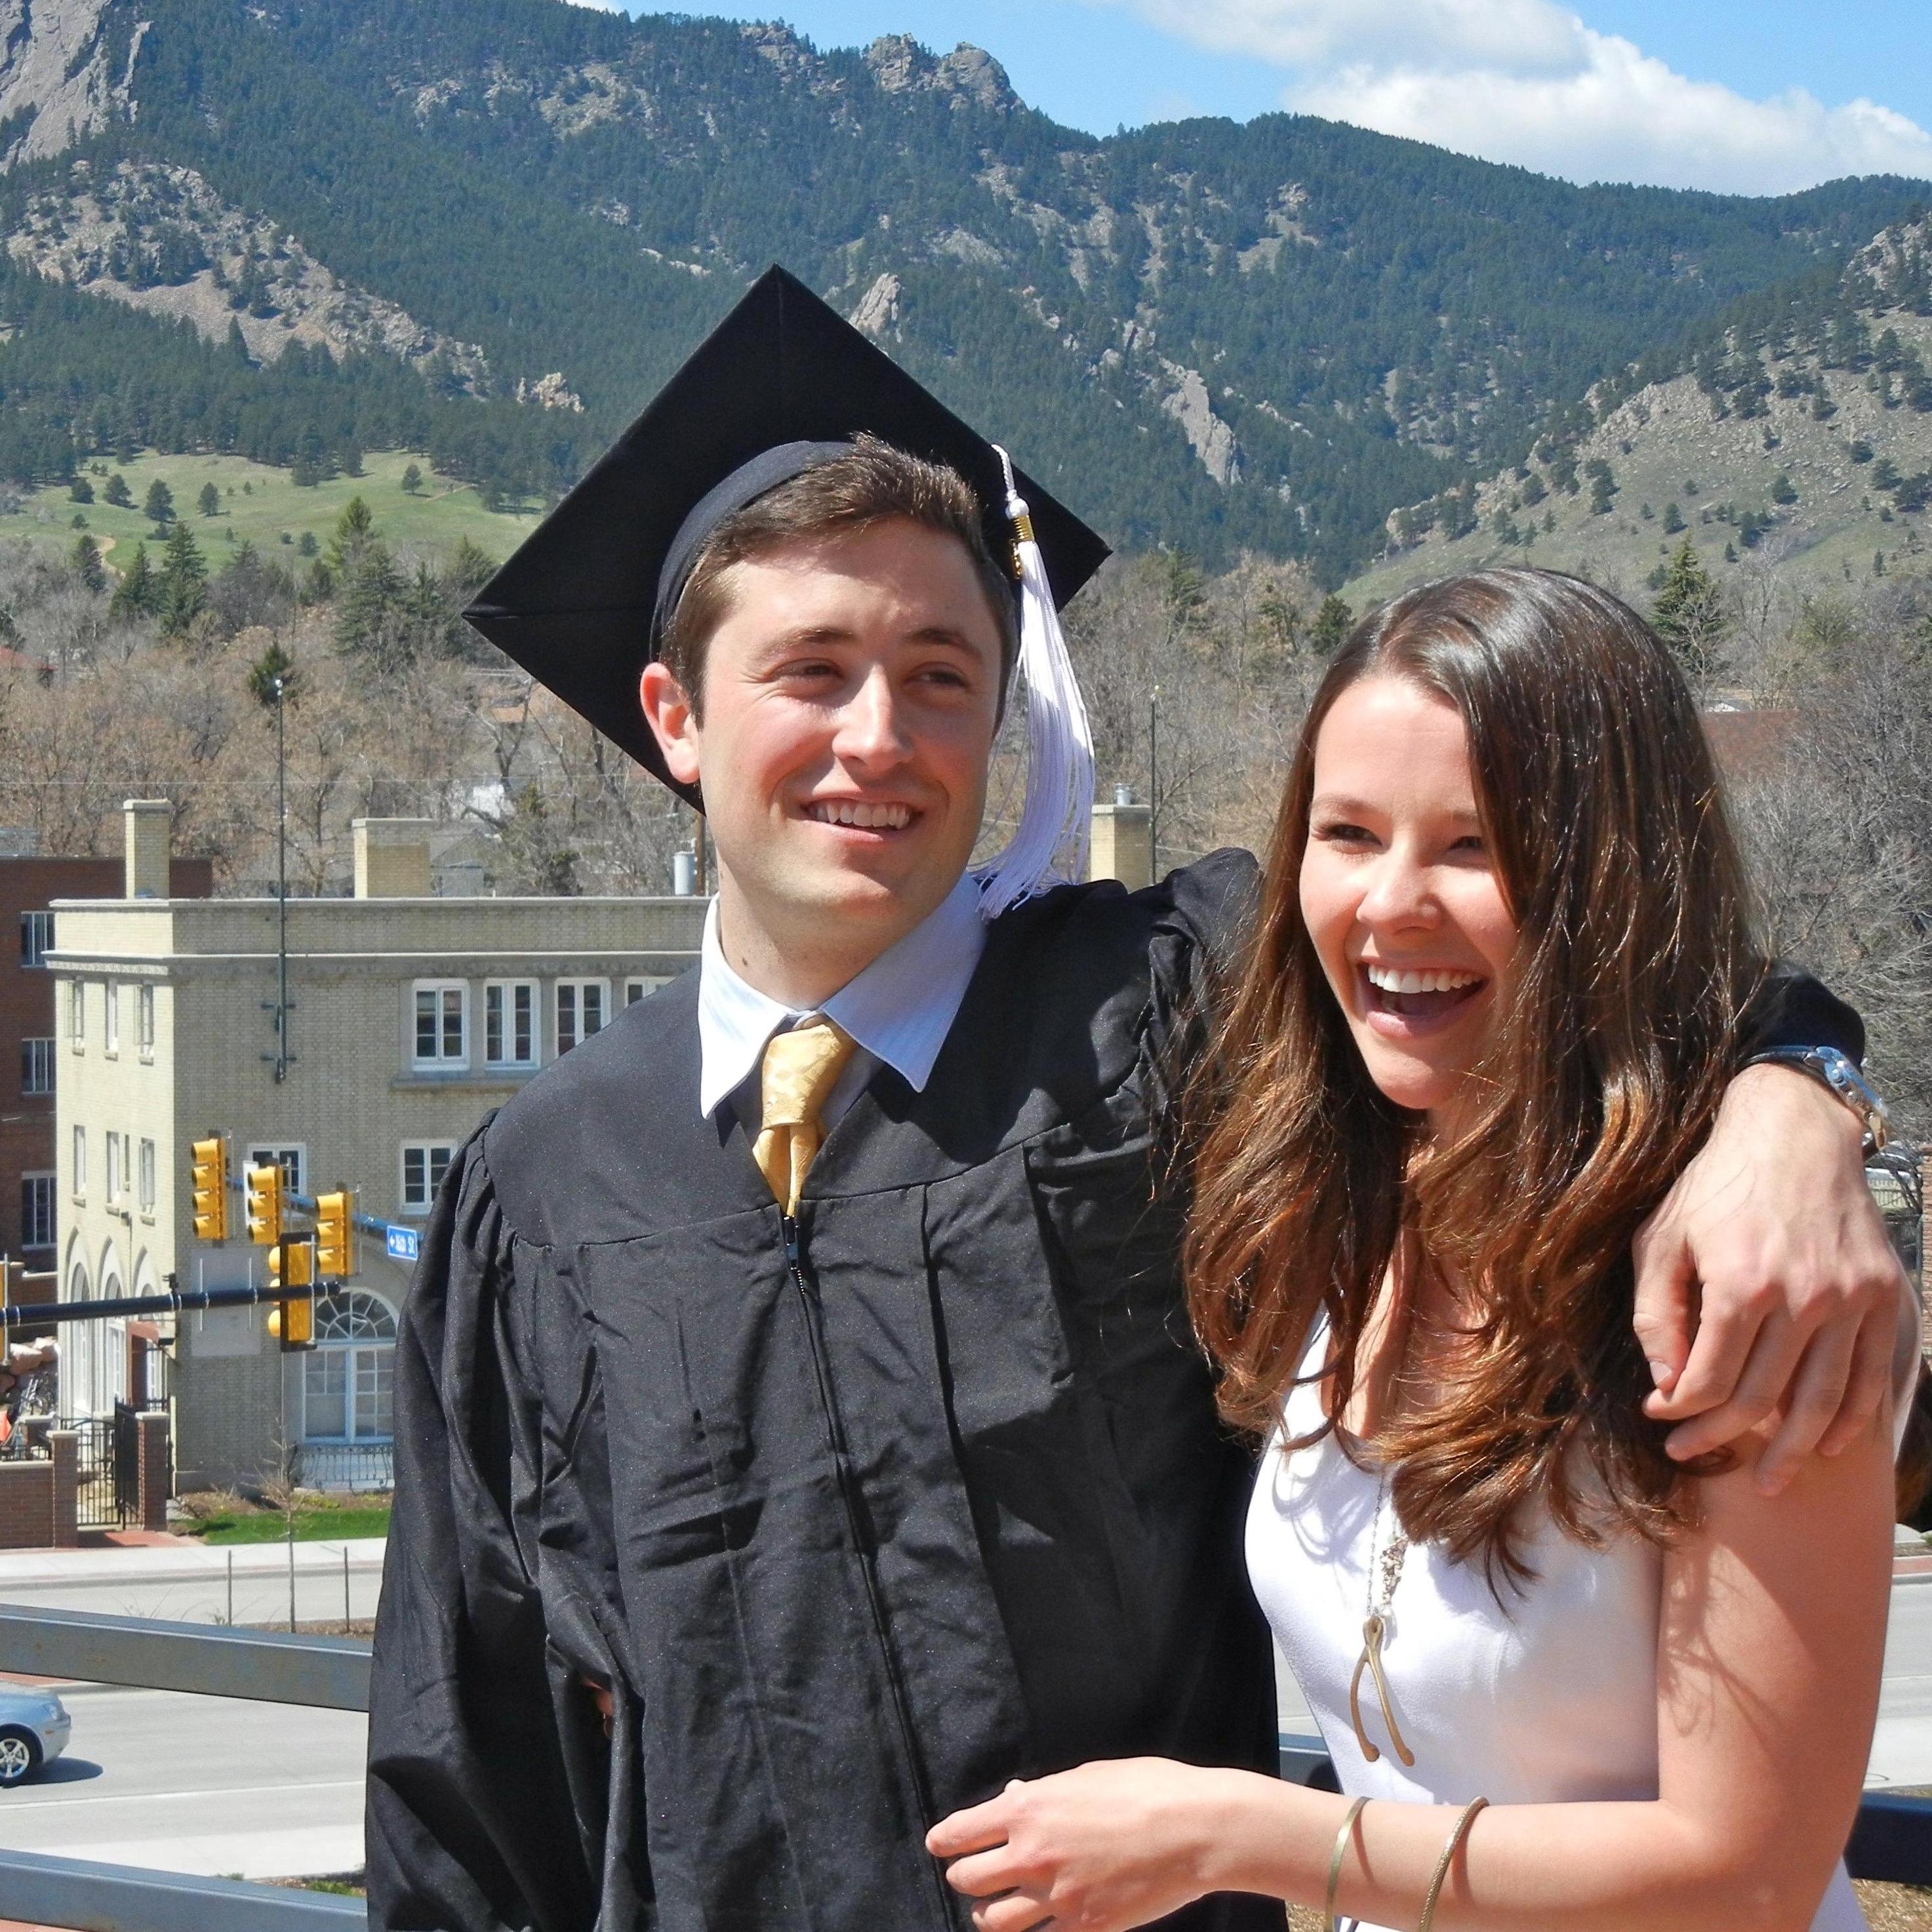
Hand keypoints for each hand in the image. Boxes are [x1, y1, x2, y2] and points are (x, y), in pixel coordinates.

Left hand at [927, 1760, 1220, 1931]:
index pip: (960, 1832)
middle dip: (966, 1876)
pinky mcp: (1085, 1927)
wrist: (1194, 1829)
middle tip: (972, 1875)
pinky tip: (1036, 1927)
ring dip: (987, 1914)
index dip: (943, 1841)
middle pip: (967, 1878)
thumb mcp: (1085, 1777)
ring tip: (993, 1909)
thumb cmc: (1144, 1789)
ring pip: (992, 1920)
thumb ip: (1043, 1794)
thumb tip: (1012, 1799)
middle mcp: (1032, 1854)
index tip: (938, 1845)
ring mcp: (1056, 1896)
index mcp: (1029, 1809)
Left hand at [1632, 1064, 1906, 1492]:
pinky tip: (1824, 1444)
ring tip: (1767, 1480)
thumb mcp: (1663, 1239)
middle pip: (1763, 1398)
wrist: (1793, 1134)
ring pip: (1824, 1401)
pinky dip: (1851, 1421)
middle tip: (1693, 1454)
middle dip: (1721, 1436)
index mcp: (1741, 1283)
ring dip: (1792, 1451)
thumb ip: (1659, 1314)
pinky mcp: (1884, 1296)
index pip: (1711, 1379)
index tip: (1660, 1417)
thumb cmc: (1715, 1187)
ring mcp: (1851, 1299)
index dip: (1681, 1409)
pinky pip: (1871, 1377)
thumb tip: (1665, 1383)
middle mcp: (1803, 1297)